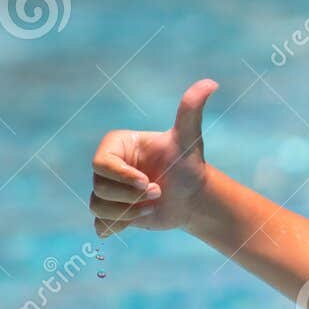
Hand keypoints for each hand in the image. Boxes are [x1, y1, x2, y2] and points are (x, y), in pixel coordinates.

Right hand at [89, 78, 217, 236]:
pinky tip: (135, 221)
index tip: (148, 183)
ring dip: (128, 213)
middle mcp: (107, 166)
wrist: (193, 197)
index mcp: (115, 146)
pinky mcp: (112, 211)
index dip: (123, 178)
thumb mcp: (189, 140)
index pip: (100, 165)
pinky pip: (99, 222)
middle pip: (99, 187)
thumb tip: (210, 82)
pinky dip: (115, 226)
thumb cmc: (189, 166)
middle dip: (131, 197)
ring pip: (98, 206)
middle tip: (157, 192)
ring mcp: (107, 188)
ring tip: (152, 206)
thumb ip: (191, 111)